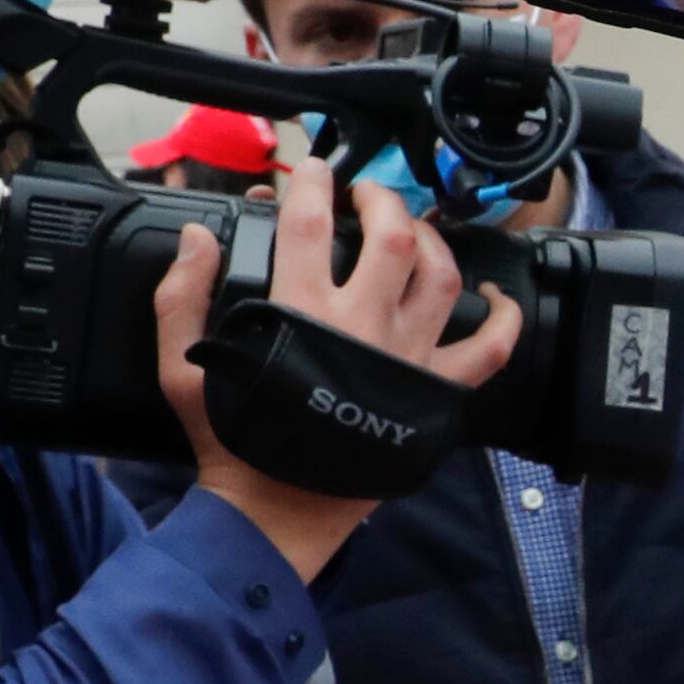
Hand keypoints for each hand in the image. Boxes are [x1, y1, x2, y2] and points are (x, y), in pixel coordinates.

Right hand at [157, 153, 523, 579]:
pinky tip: (492, 297)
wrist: (276, 514)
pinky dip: (501, 319)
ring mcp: (406, 359)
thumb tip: (198, 238)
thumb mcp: (183, 369)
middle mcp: (362, 328)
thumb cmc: (234, 442)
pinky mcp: (433, 393)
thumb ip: (182, 298)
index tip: (311, 169)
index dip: (311, 183)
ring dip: (433, 240)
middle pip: (393, 236)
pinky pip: (488, 352)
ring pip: (442, 277)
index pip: (308, 224)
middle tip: (366, 192)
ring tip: (414, 228)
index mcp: (300, 315)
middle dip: (382, 197)